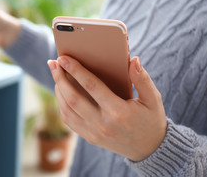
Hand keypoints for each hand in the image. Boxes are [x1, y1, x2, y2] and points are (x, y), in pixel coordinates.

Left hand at [47, 56, 166, 161]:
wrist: (149, 149)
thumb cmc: (151, 120)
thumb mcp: (153, 99)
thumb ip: (142, 79)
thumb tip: (133, 60)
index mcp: (119, 112)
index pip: (92, 87)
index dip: (76, 71)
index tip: (64, 58)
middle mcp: (103, 124)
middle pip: (73, 99)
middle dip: (60, 78)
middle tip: (53, 63)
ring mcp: (94, 133)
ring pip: (67, 110)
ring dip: (58, 90)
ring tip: (56, 74)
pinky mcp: (90, 138)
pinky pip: (70, 120)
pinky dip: (62, 104)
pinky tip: (61, 91)